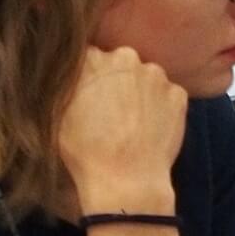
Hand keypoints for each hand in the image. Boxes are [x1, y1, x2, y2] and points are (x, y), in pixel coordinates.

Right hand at [57, 47, 185, 215]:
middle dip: (116, 81)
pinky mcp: (178, 94)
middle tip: (111, 110)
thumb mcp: (56, 113)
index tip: (89, 95)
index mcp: (91, 59)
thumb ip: (64, 84)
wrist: (125, 178)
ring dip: (140, 92)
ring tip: (132, 122)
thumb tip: (68, 72)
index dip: (89, 77)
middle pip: (121, 63)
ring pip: (146, 78)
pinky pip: (168, 95)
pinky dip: (162, 107)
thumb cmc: (82, 149)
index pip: (90, 57)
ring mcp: (156, 75)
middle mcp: (126, 58)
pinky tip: (150, 128)